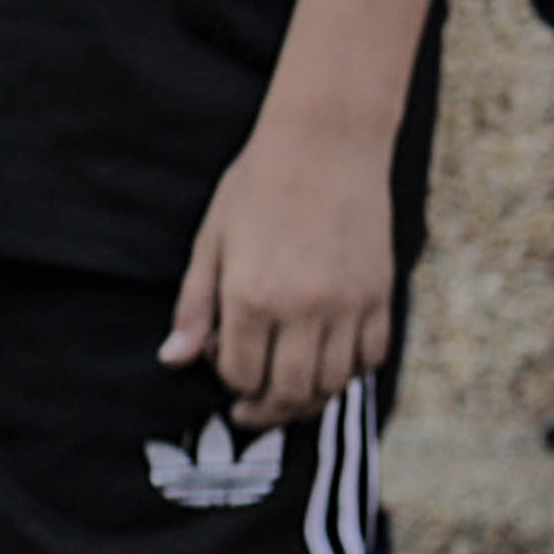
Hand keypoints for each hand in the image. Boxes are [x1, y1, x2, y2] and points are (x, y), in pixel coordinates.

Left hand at [166, 129, 398, 429]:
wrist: (326, 143)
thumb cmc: (257, 187)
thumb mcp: (211, 242)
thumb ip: (194, 307)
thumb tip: (173, 360)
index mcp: (250, 297)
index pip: (240, 374)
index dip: (230, 383)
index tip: (227, 373)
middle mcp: (301, 308)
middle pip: (288, 392)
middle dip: (268, 410)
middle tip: (254, 410)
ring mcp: (346, 304)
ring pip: (332, 382)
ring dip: (310, 397)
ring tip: (291, 391)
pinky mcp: (379, 294)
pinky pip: (371, 356)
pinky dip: (351, 371)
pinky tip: (330, 362)